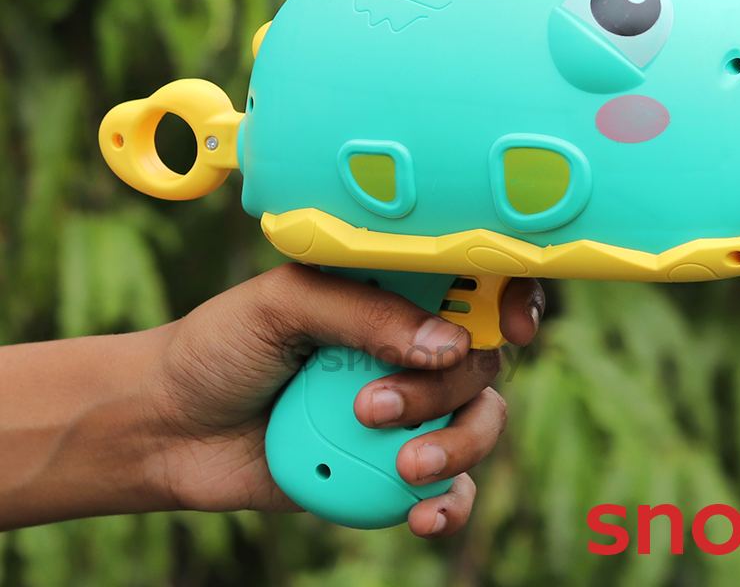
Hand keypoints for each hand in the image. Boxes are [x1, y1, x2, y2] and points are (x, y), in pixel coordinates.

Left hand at [149, 263, 544, 536]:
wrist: (169, 428)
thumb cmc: (222, 346)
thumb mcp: (284, 305)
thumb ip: (364, 315)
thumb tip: (449, 345)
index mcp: (392, 291)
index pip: (474, 282)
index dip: (511, 297)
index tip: (511, 325)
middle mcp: (409, 345)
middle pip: (481, 360)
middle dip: (447, 390)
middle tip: (375, 407)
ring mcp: (405, 409)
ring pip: (479, 423)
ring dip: (458, 448)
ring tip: (402, 469)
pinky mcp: (388, 468)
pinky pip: (450, 488)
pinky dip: (451, 503)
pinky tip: (423, 517)